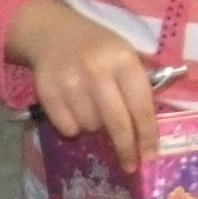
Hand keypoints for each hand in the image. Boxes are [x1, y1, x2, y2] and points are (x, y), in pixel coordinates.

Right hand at [6, 0, 158, 166]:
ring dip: (95, 127)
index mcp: (123, 60)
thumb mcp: (124, 56)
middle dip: (125, 148)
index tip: (150, 156)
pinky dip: (73, 125)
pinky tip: (73, 108)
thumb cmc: (98, 49)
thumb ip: (137, 87)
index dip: (147, 135)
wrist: (52, 33)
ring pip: (91, 127)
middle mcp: (97, 70)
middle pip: (117, 123)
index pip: (141, 106)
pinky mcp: (47, 93)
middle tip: (130, 164)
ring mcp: (70, 82)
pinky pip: (67, 127)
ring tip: (92, 109)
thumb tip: (147, 134)